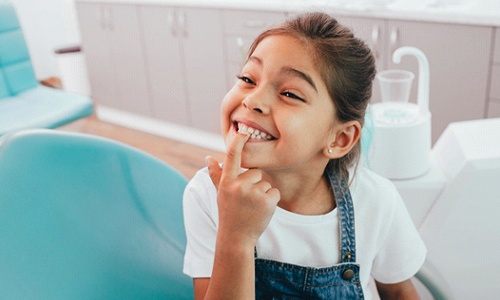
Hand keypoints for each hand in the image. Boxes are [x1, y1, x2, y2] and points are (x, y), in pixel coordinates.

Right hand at [206, 131, 279, 246]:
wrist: (236, 237)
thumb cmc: (228, 213)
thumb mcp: (220, 193)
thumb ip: (216, 175)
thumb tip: (209, 158)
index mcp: (227, 181)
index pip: (232, 156)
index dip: (238, 142)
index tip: (243, 131)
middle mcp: (239, 185)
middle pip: (256, 172)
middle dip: (254, 183)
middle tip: (246, 200)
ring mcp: (253, 193)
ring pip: (266, 183)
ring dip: (263, 194)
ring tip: (252, 207)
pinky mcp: (267, 201)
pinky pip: (275, 192)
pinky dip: (272, 201)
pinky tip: (262, 210)